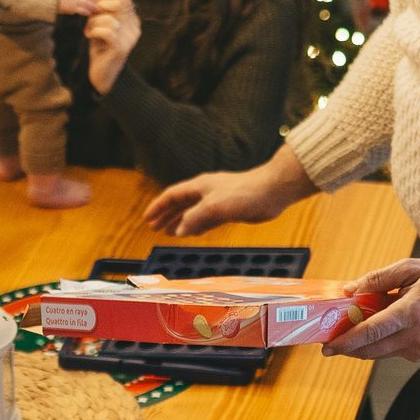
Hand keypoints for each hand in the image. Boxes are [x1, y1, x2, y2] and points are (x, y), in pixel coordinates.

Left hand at [83, 0, 138, 92]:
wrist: (104, 75)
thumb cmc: (100, 47)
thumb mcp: (97, 23)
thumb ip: (96, 6)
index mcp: (132, 19)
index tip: (93, 7)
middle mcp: (134, 27)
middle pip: (119, 3)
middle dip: (99, 7)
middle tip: (90, 17)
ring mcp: (129, 38)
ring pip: (110, 17)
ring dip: (93, 22)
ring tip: (88, 30)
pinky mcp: (121, 48)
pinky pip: (107, 31)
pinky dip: (94, 31)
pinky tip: (90, 37)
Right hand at [144, 145, 317, 236]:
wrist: (272, 191)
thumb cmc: (244, 193)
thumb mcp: (213, 207)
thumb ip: (194, 218)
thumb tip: (179, 230)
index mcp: (199, 186)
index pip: (172, 195)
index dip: (158, 206)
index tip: (147, 218)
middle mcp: (206, 191)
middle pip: (180, 203)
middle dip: (166, 215)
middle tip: (155, 227)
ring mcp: (218, 200)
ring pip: (193, 212)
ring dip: (181, 222)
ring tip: (169, 232)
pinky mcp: (230, 210)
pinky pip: (207, 219)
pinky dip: (197, 226)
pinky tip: (193, 233)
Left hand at [324, 249, 419, 360]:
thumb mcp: (411, 269)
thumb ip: (378, 279)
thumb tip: (350, 290)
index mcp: (412, 312)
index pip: (371, 332)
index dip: (346, 341)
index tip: (328, 346)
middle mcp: (417, 335)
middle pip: (371, 349)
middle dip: (348, 349)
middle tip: (331, 344)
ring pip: (382, 354)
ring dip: (363, 347)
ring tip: (351, 335)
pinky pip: (396, 352)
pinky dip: (382, 345)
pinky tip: (378, 332)